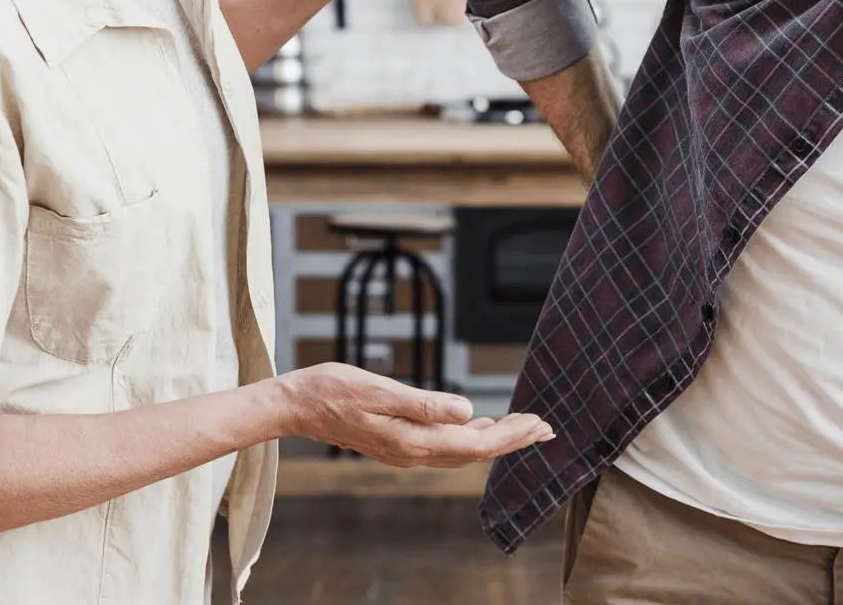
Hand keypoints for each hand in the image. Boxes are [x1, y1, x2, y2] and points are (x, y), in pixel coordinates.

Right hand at [268, 363, 554, 467]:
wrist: (297, 405)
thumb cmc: (334, 390)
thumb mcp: (381, 390)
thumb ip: (425, 404)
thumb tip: (467, 412)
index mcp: (414, 441)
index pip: (476, 442)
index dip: (511, 436)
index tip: (539, 425)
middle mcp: (413, 452)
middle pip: (475, 451)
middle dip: (512, 440)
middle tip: (545, 428)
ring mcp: (405, 450)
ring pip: (461, 450)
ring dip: (494, 439)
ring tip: (522, 428)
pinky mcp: (397, 443)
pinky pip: (445, 446)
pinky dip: (469, 437)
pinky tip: (478, 427)